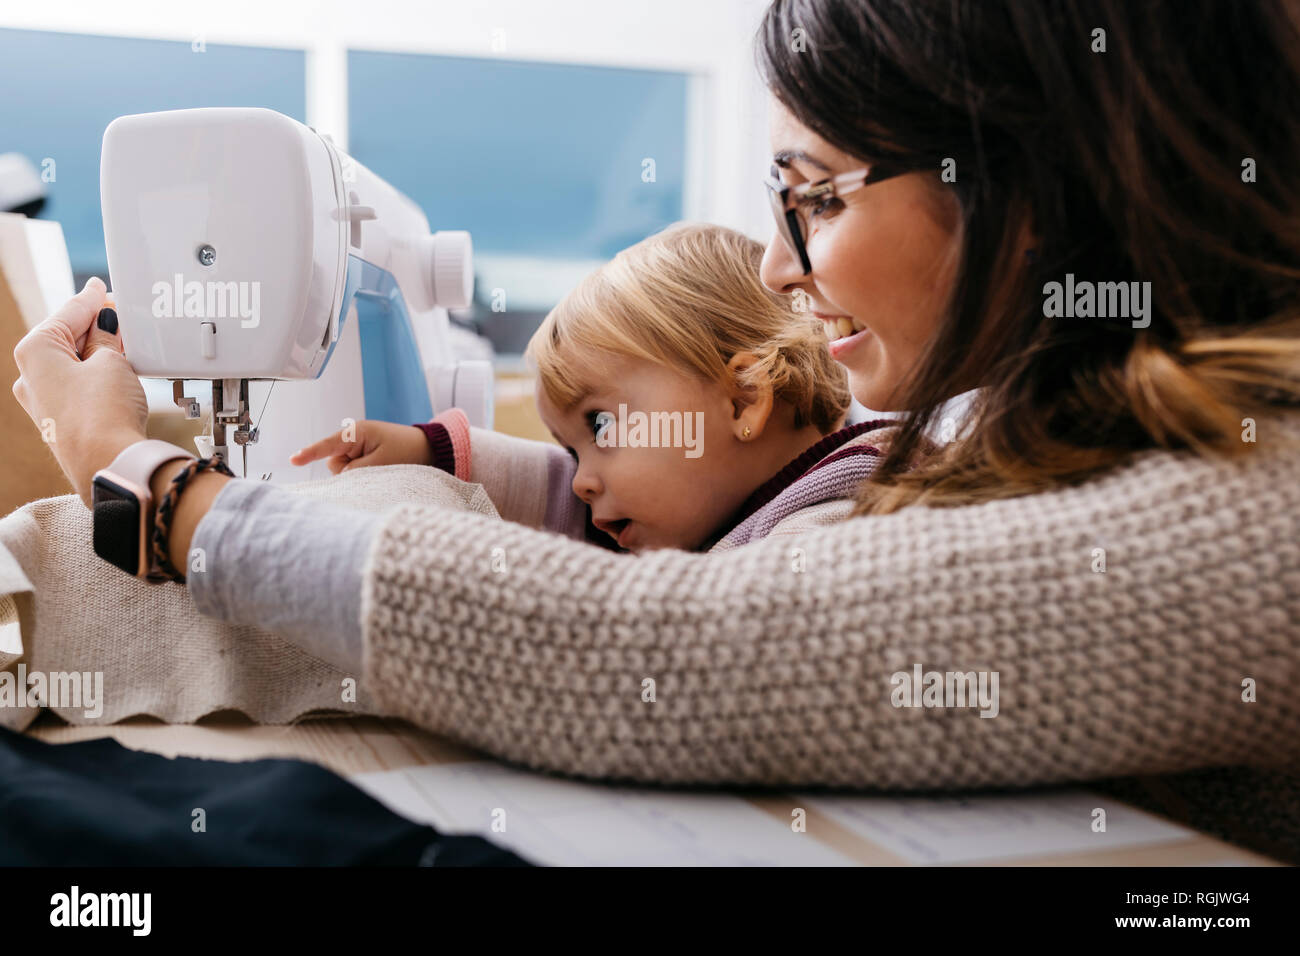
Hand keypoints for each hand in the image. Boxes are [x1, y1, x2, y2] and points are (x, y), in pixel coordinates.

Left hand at [11, 277, 149, 506]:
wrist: (109, 464)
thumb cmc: (103, 416)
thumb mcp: (112, 362)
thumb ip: (106, 338)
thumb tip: (105, 324)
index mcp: (34, 351)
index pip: (68, 313)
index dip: (90, 299)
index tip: (100, 288)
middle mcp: (29, 376)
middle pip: (64, 337)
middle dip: (93, 325)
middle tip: (120, 314)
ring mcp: (42, 401)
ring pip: (71, 362)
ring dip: (96, 350)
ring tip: (124, 342)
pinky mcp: (60, 420)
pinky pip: (76, 384)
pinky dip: (94, 372)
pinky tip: (115, 370)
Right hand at [289, 419, 433, 473]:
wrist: (429, 449)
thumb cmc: (409, 451)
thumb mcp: (382, 463)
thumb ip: (357, 472)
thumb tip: (340, 478)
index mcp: (357, 433)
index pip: (328, 445)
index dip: (310, 453)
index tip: (293, 460)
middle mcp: (353, 439)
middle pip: (335, 464)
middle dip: (349, 472)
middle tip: (377, 469)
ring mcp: (358, 448)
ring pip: (343, 471)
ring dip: (359, 474)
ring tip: (383, 468)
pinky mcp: (363, 458)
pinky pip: (354, 471)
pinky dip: (363, 474)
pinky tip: (378, 470)